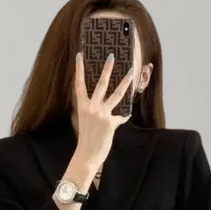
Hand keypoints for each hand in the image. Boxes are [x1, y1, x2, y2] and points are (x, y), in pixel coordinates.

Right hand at [72, 51, 134, 168]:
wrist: (88, 154)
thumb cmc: (87, 138)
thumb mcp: (85, 120)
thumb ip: (92, 109)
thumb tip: (104, 100)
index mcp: (82, 107)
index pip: (79, 84)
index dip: (79, 69)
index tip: (80, 55)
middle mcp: (91, 108)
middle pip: (101, 84)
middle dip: (107, 69)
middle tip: (111, 56)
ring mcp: (102, 115)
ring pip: (116, 94)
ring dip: (125, 82)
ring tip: (131, 72)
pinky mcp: (111, 123)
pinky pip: (121, 116)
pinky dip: (123, 117)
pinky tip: (126, 116)